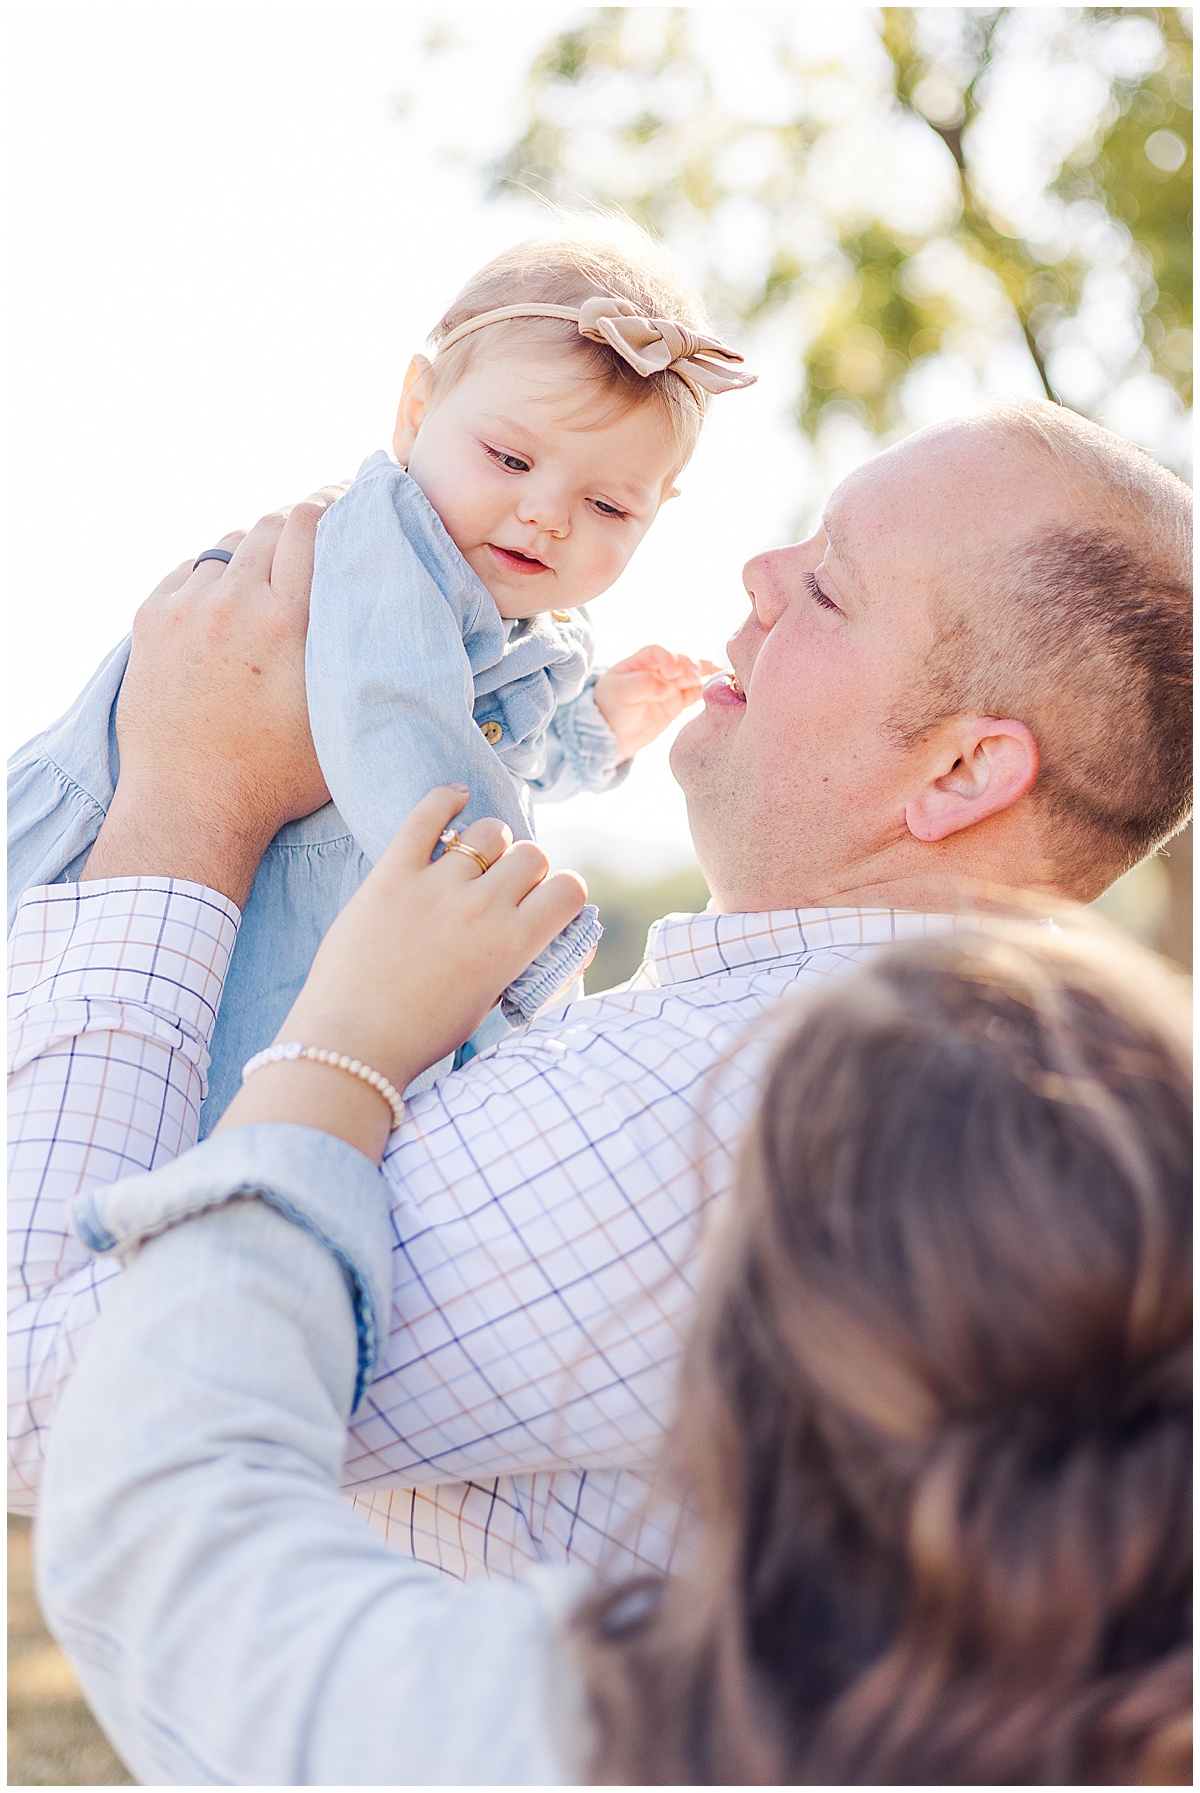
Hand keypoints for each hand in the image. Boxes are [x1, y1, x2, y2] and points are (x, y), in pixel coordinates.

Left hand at [83, 492, 342, 905]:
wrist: (192, 807)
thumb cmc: (276, 779)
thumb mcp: (338, 720)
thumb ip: (358, 661)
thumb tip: (389, 618)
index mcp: (286, 622)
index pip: (307, 525)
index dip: (329, 509)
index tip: (343, 511)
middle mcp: (233, 604)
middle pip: (268, 526)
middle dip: (293, 528)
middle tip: (310, 544)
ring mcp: (185, 609)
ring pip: (226, 548)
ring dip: (250, 557)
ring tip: (265, 584)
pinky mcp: (151, 622)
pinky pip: (187, 572)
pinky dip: (209, 580)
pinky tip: (223, 607)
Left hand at [215, 786, 587, 1159]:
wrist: (352, 1046)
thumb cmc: (421, 1036)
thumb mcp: (488, 1003)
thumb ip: (515, 961)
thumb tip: (538, 931)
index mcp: (513, 944)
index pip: (569, 889)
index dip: (562, 892)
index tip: (545, 902)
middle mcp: (483, 907)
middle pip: (531, 855)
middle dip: (525, 868)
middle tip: (502, 887)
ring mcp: (437, 886)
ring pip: (489, 831)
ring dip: (490, 841)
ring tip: (474, 858)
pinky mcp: (392, 874)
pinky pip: (426, 816)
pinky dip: (445, 799)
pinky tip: (453, 798)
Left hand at [593, 645, 720, 760]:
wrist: (612, 734)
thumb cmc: (611, 707)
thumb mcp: (620, 693)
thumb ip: (644, 686)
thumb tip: (667, 688)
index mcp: (641, 662)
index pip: (659, 653)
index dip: (668, 658)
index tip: (672, 670)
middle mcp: (658, 670)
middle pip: (680, 662)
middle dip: (689, 666)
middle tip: (695, 675)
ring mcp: (670, 686)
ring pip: (691, 676)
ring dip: (705, 675)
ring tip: (720, 676)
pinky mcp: (677, 702)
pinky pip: (695, 693)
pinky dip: (707, 690)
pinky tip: (719, 689)